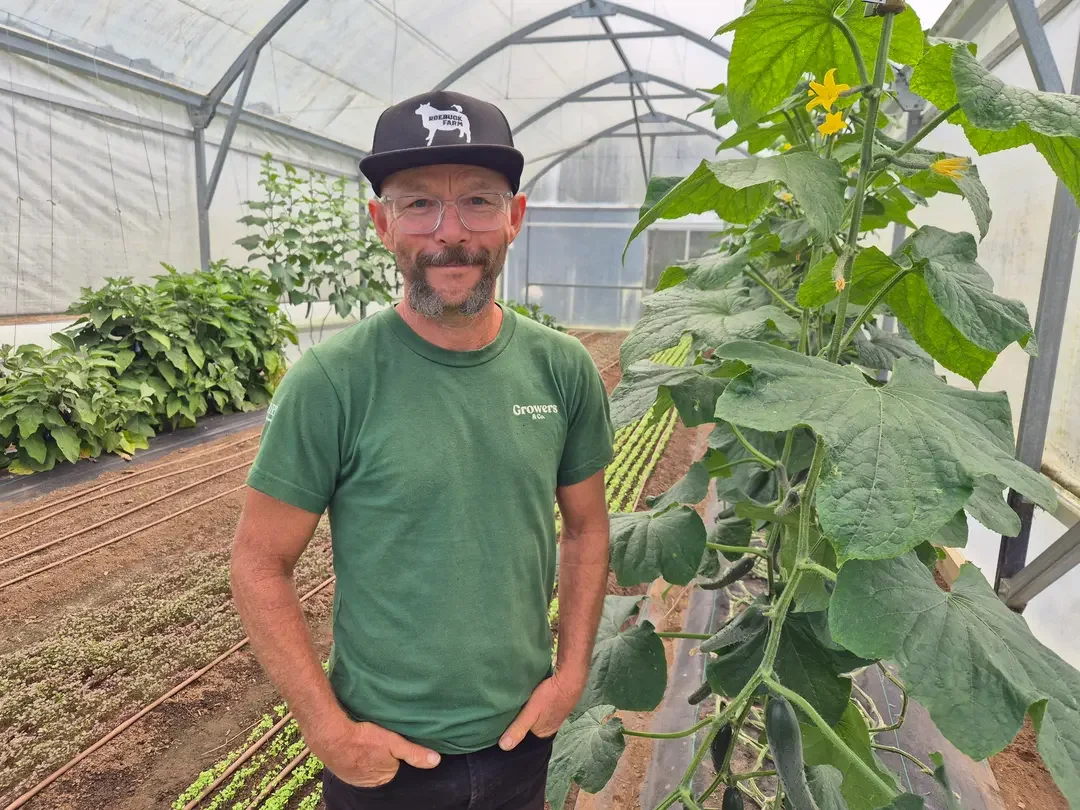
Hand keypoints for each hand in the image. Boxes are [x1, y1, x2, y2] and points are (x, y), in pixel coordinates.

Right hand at [308, 717, 441, 786]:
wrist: (330, 737)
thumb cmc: (363, 739)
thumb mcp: (393, 743)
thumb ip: (414, 753)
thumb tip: (435, 761)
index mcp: (384, 777)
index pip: (396, 766)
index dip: (396, 753)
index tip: (392, 743)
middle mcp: (369, 782)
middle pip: (381, 766)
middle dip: (382, 756)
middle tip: (378, 739)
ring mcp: (353, 777)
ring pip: (367, 764)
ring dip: (367, 755)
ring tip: (367, 741)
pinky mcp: (340, 769)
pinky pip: (352, 762)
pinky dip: (355, 755)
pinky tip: (355, 744)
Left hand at [498, 672, 585, 750]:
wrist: (570, 677)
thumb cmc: (550, 696)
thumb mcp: (531, 713)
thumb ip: (518, 728)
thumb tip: (503, 747)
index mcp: (544, 733)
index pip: (525, 739)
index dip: (513, 733)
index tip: (500, 728)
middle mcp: (550, 725)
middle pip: (530, 726)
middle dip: (518, 721)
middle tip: (502, 715)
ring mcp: (554, 712)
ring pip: (534, 715)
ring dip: (525, 711)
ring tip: (509, 706)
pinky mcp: (555, 700)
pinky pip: (540, 706)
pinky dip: (532, 703)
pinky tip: (524, 697)